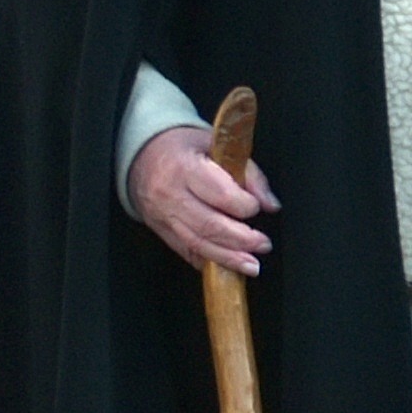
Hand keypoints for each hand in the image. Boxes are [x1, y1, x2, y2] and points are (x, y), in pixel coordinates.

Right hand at [131, 125, 276, 274]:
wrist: (141, 156)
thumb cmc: (183, 149)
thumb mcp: (216, 146)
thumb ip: (248, 173)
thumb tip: (270, 204)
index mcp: (186, 168)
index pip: (220, 194)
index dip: (244, 206)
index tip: (257, 207)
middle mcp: (171, 195)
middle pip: (209, 225)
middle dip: (241, 240)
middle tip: (263, 244)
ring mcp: (163, 216)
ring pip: (197, 243)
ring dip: (228, 258)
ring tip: (252, 265)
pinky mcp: (161, 230)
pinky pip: (185, 251)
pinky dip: (209, 261)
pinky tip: (227, 266)